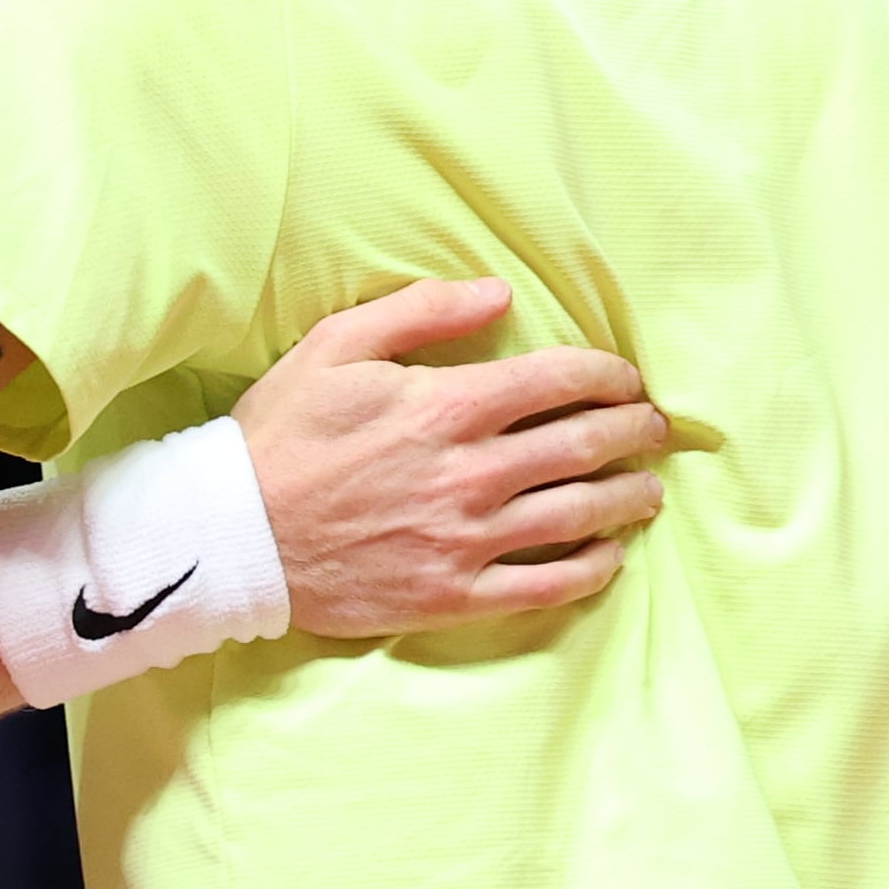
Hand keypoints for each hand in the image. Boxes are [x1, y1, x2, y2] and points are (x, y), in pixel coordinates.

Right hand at [234, 278, 670, 636]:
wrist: (233, 535)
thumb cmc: (281, 434)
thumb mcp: (336, 346)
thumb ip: (421, 312)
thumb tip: (498, 293)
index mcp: (446, 405)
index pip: (561, 382)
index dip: (609, 375)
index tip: (626, 378)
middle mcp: (471, 472)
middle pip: (588, 446)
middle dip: (637, 431)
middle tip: (656, 428)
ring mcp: (467, 539)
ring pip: (582, 516)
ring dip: (630, 498)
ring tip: (647, 489)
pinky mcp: (455, 594)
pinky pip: (549, 585)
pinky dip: (593, 567)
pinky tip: (609, 555)